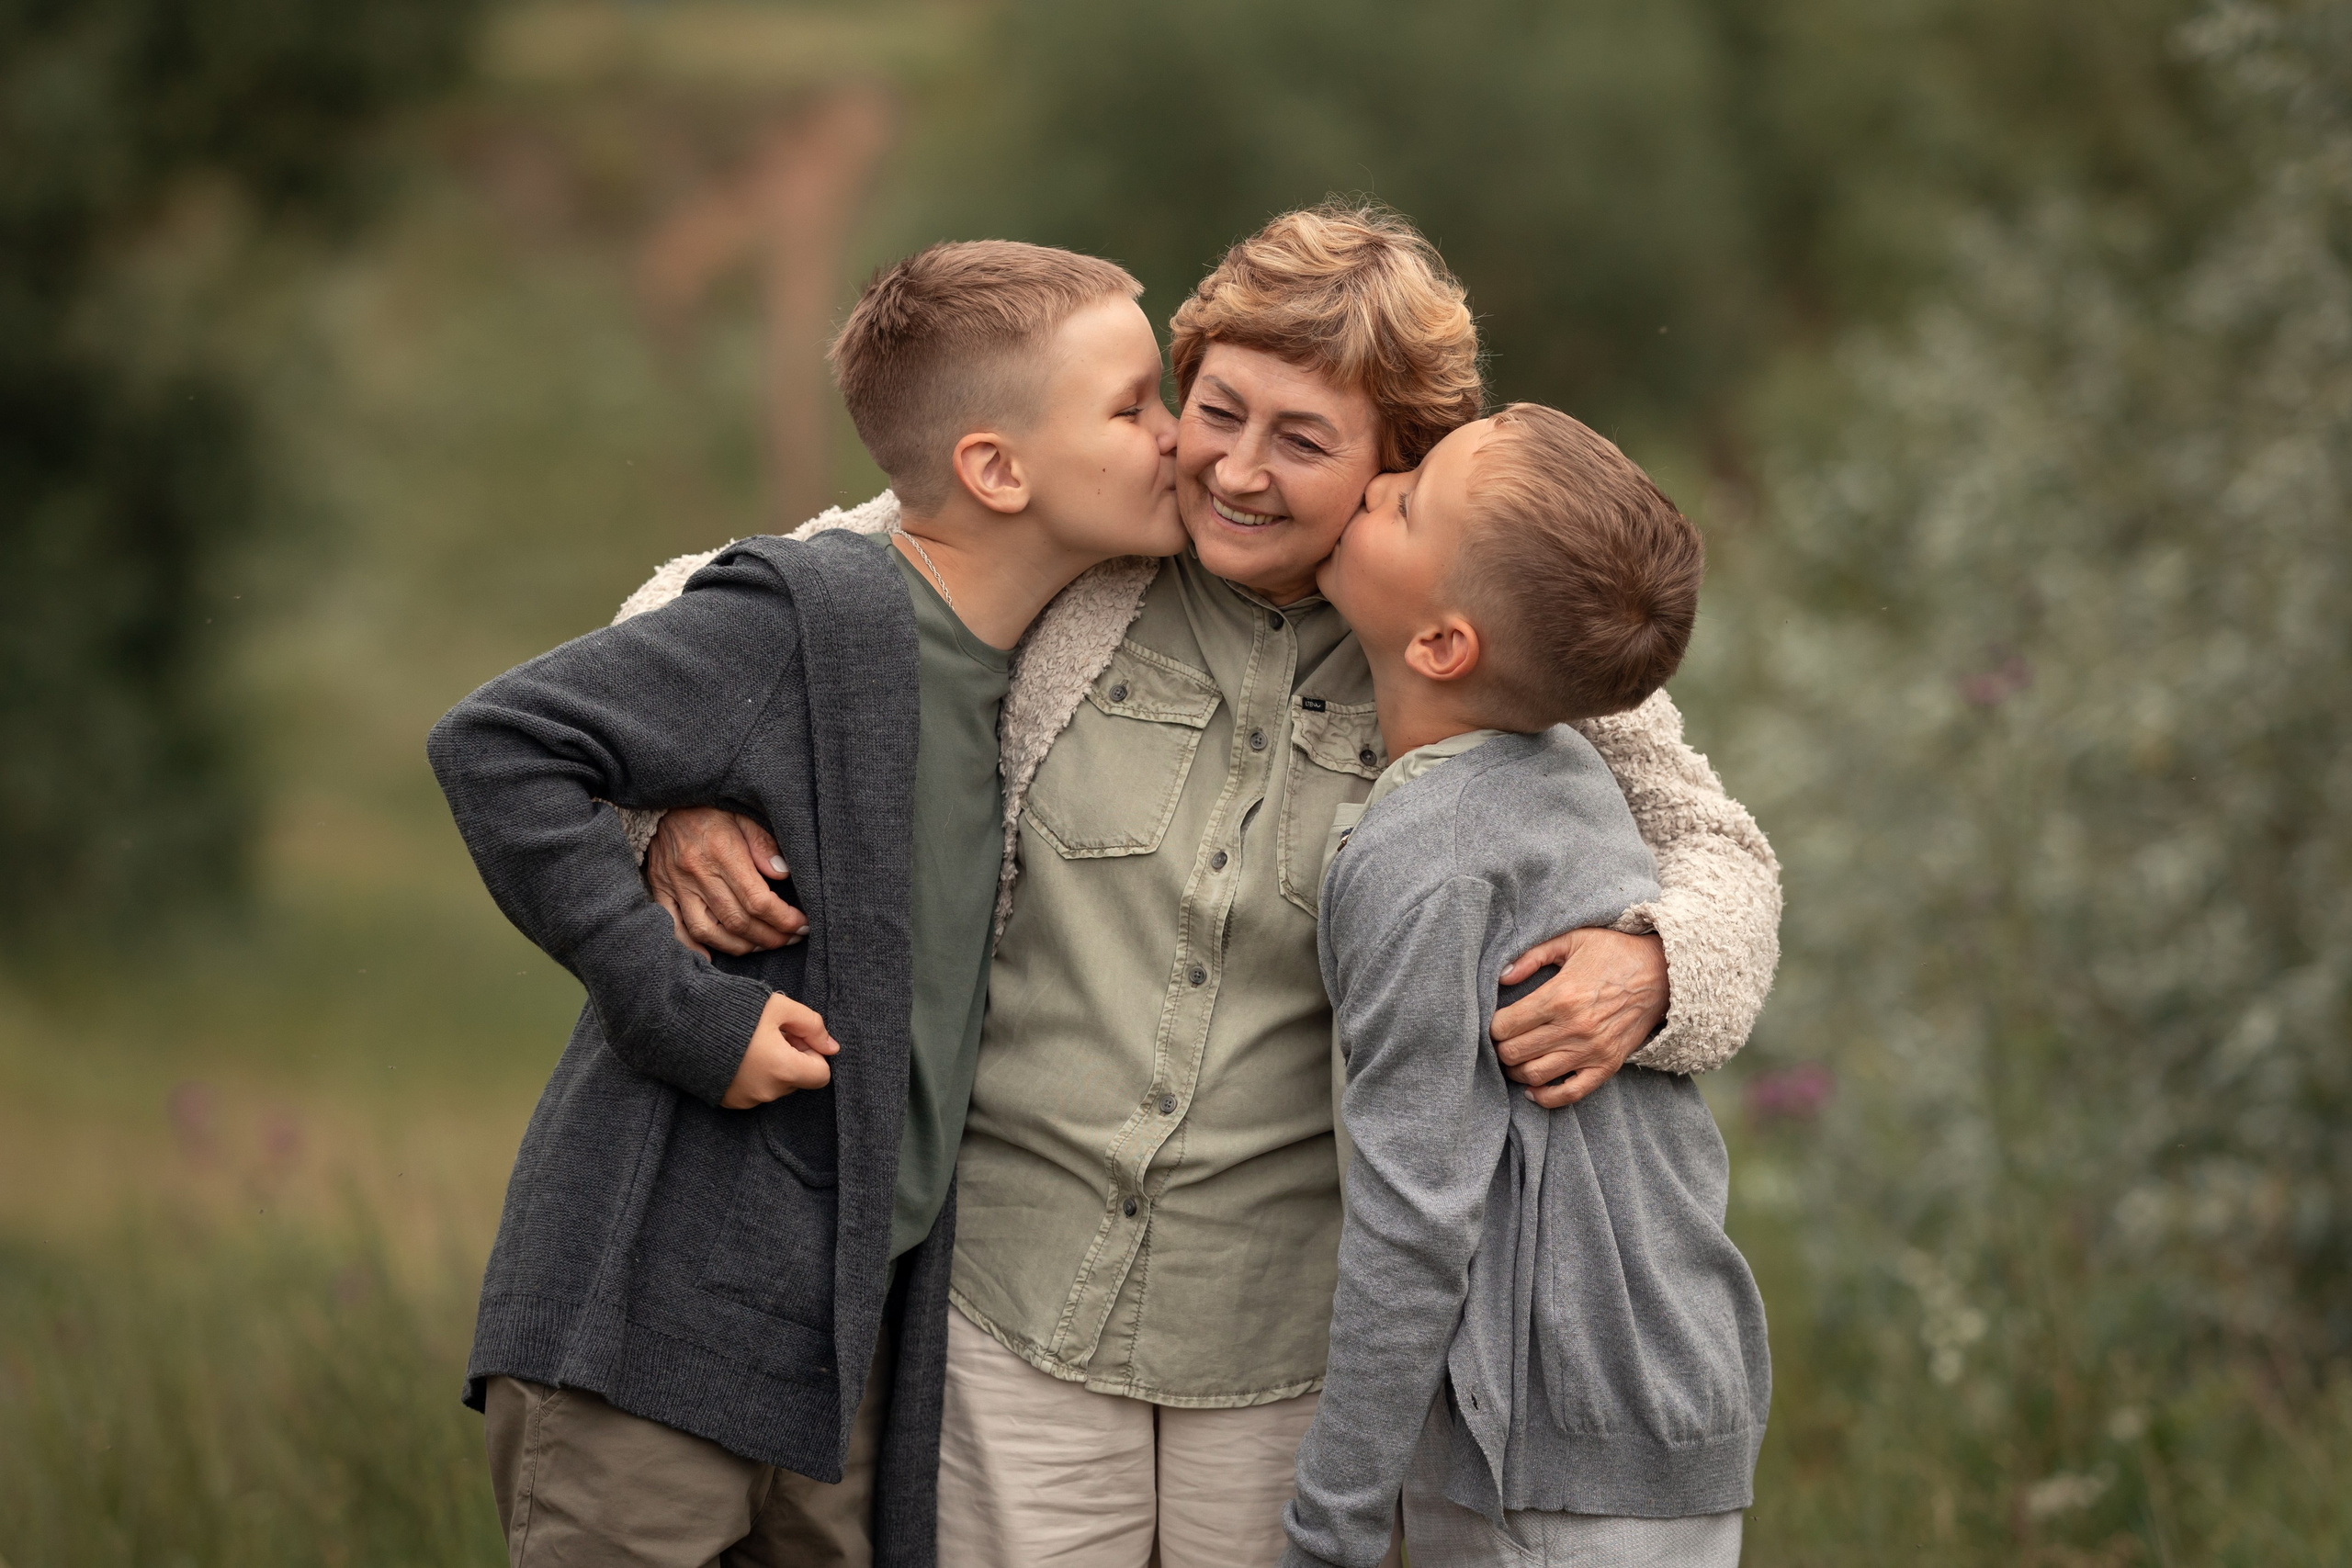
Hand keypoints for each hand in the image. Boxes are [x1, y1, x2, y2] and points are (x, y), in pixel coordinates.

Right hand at [647, 807, 806, 956]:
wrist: (663, 800)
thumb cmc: (709, 808)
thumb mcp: (742, 815)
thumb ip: (763, 843)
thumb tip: (783, 873)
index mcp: (722, 853)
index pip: (758, 900)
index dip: (784, 919)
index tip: (802, 925)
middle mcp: (698, 874)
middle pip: (737, 921)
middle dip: (770, 937)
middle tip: (790, 939)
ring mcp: (677, 886)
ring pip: (708, 931)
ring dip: (739, 946)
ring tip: (761, 945)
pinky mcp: (661, 891)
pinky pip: (674, 927)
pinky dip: (693, 947)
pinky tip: (713, 956)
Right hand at [722, 992, 839, 1107]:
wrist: (680, 1024)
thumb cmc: (733, 1011)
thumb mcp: (779, 1006)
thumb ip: (812, 1025)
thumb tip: (832, 1047)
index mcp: (783, 1069)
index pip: (821, 1075)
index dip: (812, 1052)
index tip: (793, 1035)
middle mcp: (767, 1092)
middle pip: (797, 1079)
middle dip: (792, 1057)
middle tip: (769, 1033)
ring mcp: (746, 1100)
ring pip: (776, 1085)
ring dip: (772, 1066)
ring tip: (750, 1042)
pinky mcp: (728, 1102)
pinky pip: (754, 1090)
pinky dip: (752, 1074)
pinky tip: (737, 1053)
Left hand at [1491, 928, 1668, 1108]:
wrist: (1662, 973)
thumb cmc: (1613, 952)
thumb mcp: (1571, 940)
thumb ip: (1532, 956)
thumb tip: (1501, 977)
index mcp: (1560, 996)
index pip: (1505, 1026)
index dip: (1492, 1027)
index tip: (1495, 1023)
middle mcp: (1573, 1028)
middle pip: (1514, 1053)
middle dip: (1499, 1050)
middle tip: (1501, 1042)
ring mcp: (1591, 1050)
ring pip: (1534, 1075)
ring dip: (1515, 1071)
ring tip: (1515, 1060)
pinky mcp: (1607, 1065)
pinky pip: (1570, 1094)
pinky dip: (1546, 1097)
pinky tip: (1533, 1089)